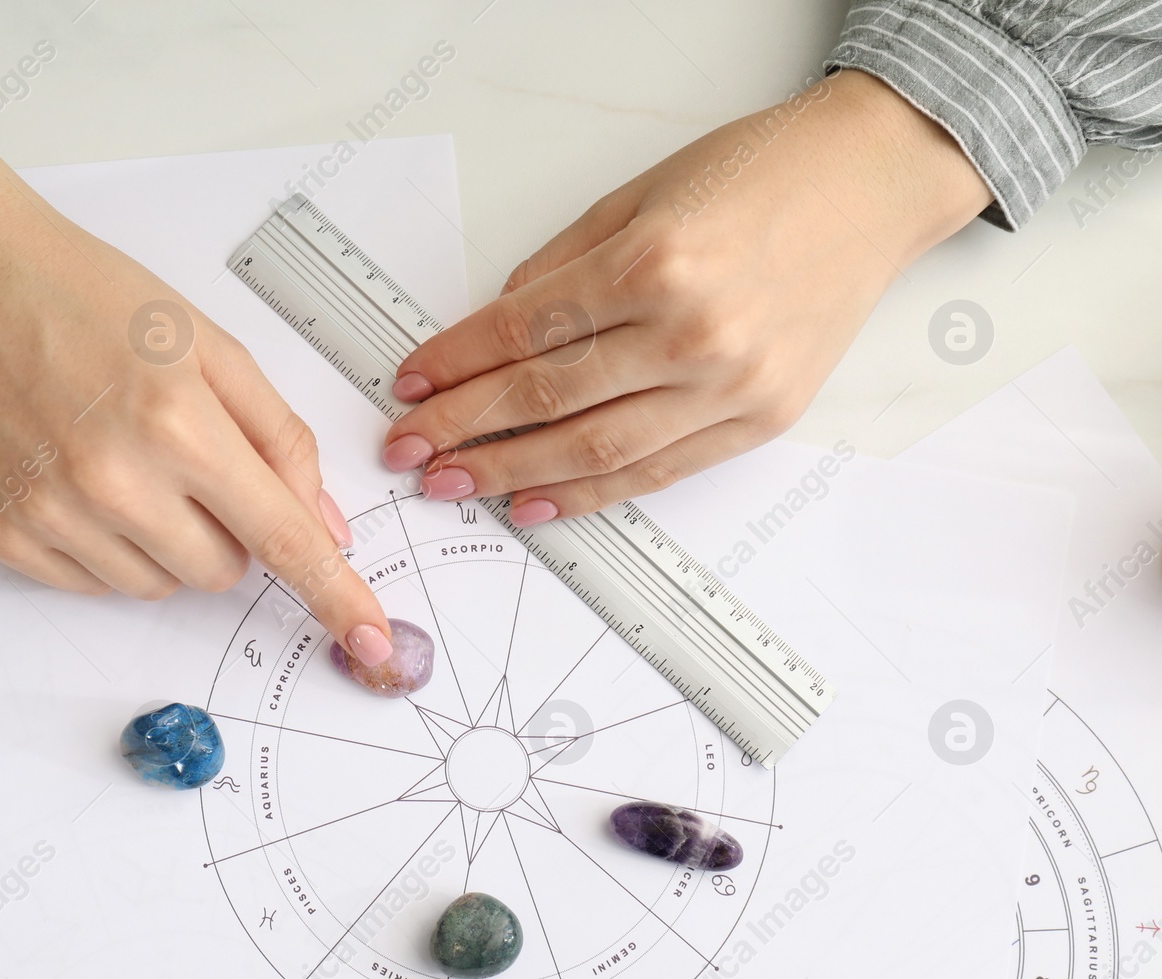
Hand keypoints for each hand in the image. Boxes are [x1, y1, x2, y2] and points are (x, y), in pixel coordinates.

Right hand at [0, 123, 394, 662]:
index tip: (373, 641)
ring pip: (158, 587)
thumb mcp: (211, 346)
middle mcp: (113, 480)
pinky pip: (94, 586)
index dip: (335, 594)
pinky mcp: (5, 534)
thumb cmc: (93, 300)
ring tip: (127, 460)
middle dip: (228, 531)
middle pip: (222, 573)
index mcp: (179, 423)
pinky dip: (108, 549)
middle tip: (191, 461)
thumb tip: (326, 526)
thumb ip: (281, 438)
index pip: (281, 536)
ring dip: (167, 543)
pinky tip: (82, 480)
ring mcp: (52, 514)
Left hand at [382, 70, 991, 523]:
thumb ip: (562, 266)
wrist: (873, 183)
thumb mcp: (640, 193)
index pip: (523, 330)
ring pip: (596, 449)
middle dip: (463, 427)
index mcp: (655, 263)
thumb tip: (497, 326)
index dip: (455, 362)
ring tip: (454, 484)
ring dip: (512, 473)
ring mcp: (732, 384)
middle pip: (546, 397)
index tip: (410, 383)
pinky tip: (537, 502)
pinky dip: (590, 494)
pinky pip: (657, 471)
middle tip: (407, 448)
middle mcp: (693, 331)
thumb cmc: (762, 173)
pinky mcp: (761, 419)